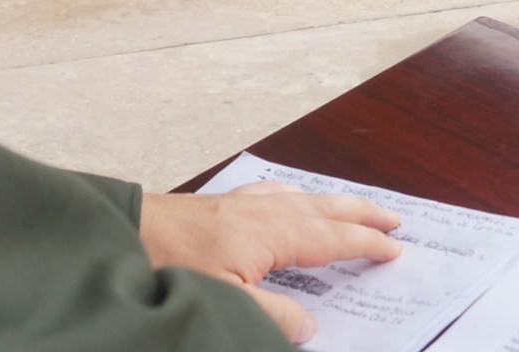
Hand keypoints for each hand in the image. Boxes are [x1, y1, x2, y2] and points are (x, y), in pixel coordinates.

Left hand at [140, 184, 401, 344]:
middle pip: (323, 208)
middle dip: (360, 213)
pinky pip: (270, 192)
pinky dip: (292, 193)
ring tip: (353, 207)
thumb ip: (272, 315)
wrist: (123, 232)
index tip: (395, 250)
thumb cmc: (168, 262)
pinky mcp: (220, 204)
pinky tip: (288, 196)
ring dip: (332, 202)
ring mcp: (240, 204)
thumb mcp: (225, 300)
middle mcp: (261, 211)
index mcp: (270, 233)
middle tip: (394, 218)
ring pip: (300, 197)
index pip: (332, 238)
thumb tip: (311, 326)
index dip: (365, 244)